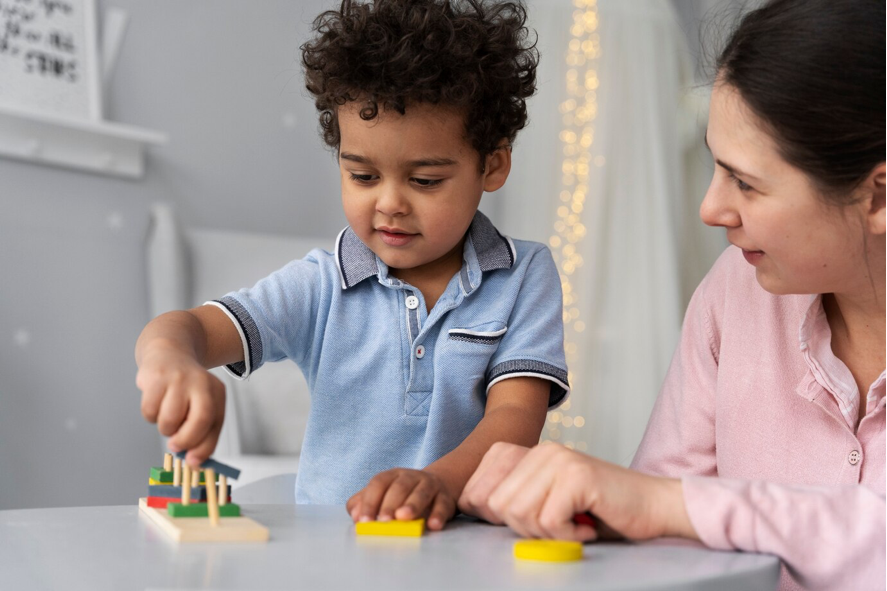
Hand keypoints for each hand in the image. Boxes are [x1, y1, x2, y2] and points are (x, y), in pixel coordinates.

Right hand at [136, 341, 225, 466]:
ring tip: (166, 416)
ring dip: (165, 428)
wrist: (168, 351)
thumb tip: (193, 462)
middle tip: (175, 445)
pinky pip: (149, 411)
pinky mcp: (156, 377)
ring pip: (170, 420)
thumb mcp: (201, 403)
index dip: (204, 447)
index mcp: (217, 391)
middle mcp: (201, 383)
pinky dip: (150, 415)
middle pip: (200, 420)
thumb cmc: (185, 387)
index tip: (193, 462)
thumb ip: (202, 431)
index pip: (214, 423)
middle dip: (186, 440)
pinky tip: (155, 402)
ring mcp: (179, 379)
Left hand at [346, 469, 456, 530]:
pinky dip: (438, 514)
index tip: (364, 520)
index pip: (379, 483)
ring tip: (404, 517)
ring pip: (422, 492)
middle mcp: (411, 477)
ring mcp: (429, 485)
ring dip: (413, 504)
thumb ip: (364, 503)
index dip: (370, 501)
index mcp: (392, 475)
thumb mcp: (381, 496)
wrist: (435, 487)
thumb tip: (356, 516)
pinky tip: (432, 525)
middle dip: (390, 503)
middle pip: (400, 486)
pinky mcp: (445, 497)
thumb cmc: (401, 496)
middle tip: (384, 520)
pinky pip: (443, 504)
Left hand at [466, 442, 695, 541]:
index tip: (530, 523)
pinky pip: (549, 520)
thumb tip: (471, 507)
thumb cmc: (601, 512)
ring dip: (547, 533)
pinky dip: (567, 536)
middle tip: (556, 527)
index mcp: (527, 454)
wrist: (654, 506)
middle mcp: (541, 451)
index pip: (476, 488)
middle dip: (523, 528)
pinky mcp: (577, 476)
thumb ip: (513, 499)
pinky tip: (586, 528)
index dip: (493, 516)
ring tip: (573, 526)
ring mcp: (559, 460)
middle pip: (496, 505)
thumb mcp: (547, 501)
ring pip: (519, 513)